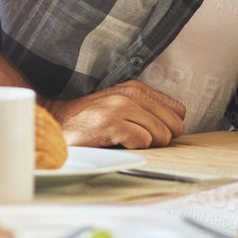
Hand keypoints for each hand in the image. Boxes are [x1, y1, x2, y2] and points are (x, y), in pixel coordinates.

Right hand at [45, 80, 186, 147]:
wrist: (58, 123)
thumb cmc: (92, 121)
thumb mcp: (123, 108)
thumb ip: (149, 112)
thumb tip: (177, 129)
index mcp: (136, 89)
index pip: (178, 111)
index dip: (167, 126)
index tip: (149, 131)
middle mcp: (130, 94)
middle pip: (174, 125)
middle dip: (160, 137)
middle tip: (136, 139)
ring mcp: (119, 108)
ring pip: (160, 135)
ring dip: (145, 144)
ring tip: (123, 141)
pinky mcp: (110, 123)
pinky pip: (143, 142)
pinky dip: (132, 149)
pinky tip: (115, 144)